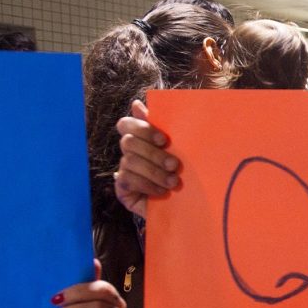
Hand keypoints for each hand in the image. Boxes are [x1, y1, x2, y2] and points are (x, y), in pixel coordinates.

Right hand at [114, 99, 178, 218]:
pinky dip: (147, 185)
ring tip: (173, 181)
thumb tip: (137, 103)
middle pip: (128, 142)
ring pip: (129, 162)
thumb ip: (162, 126)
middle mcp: (129, 152)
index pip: (126, 124)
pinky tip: (162, 191)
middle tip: (175, 164)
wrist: (185, 204)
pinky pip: (128, 180)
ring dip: (154, 172)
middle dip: (153, 154)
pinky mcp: (122, 189)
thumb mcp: (177, 148)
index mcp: (140, 138)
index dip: (142, 128)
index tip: (163, 139)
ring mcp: (123, 170)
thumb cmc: (181, 171)